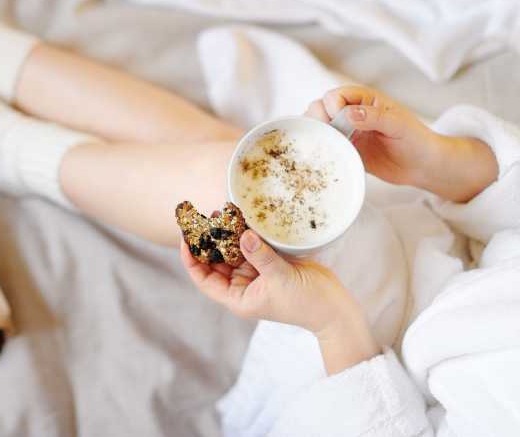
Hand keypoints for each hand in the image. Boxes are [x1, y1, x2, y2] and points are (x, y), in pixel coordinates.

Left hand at [180, 230, 379, 373]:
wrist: (333, 307)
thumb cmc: (305, 302)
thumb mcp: (280, 278)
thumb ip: (260, 256)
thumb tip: (242, 235)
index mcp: (237, 298)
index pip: (204, 279)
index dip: (191, 260)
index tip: (186, 239)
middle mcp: (242, 286)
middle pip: (215, 262)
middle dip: (209, 241)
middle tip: (204, 217)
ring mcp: (255, 274)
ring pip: (232, 252)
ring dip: (226, 235)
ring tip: (219, 212)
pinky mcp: (268, 263)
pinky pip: (250, 246)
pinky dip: (244, 234)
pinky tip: (239, 217)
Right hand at [305, 86, 497, 201]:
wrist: (422, 166)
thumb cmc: (416, 140)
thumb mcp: (399, 125)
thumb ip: (374, 117)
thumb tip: (347, 113)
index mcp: (364, 99)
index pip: (335, 96)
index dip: (332, 107)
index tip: (340, 122)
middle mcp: (351, 113)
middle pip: (320, 107)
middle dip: (319, 119)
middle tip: (330, 135)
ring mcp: (346, 132)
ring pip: (318, 126)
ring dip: (317, 134)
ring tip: (326, 145)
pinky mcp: (345, 149)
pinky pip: (325, 146)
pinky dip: (320, 149)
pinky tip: (326, 156)